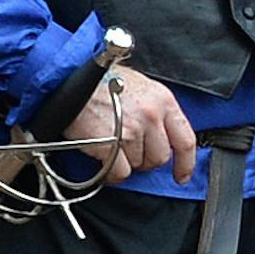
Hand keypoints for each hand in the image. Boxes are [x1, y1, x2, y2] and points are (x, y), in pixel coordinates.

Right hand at [56, 64, 197, 184]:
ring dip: (125, 162)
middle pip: (160, 157)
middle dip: (145, 160)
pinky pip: (119, 172)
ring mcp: (132, 130)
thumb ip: (156, 110)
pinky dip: (111, 173)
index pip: (185, 140)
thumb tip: (160, 136)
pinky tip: (103, 162)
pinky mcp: (111, 144)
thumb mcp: (140, 87)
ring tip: (111, 146)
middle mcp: (152, 115)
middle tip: (129, 152)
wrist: (69, 78)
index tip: (181, 175)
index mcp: (163, 100)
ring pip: (138, 165)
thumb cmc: (101, 81)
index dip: (185, 163)